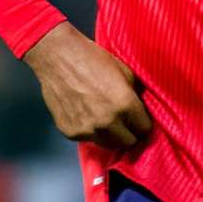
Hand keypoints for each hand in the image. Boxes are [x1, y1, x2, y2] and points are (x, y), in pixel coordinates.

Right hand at [22, 22, 152, 148]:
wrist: (58, 57)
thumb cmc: (93, 59)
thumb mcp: (125, 71)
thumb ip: (135, 95)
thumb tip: (141, 110)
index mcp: (124, 104)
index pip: (144, 129)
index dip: (143, 123)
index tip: (139, 119)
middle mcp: (107, 122)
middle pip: (128, 143)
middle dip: (130, 133)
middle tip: (126, 123)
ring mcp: (87, 130)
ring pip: (108, 144)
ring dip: (111, 135)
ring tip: (107, 119)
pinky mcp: (70, 132)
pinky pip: (88, 138)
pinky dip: (91, 130)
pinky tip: (88, 114)